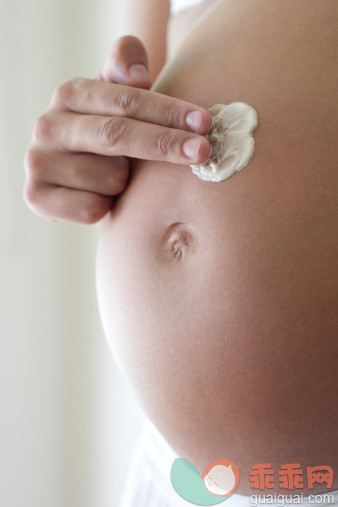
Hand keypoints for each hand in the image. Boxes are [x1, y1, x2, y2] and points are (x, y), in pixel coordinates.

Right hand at [23, 36, 211, 223]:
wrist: (72, 174)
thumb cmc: (106, 132)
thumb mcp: (117, 98)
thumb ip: (126, 69)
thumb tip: (138, 74)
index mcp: (71, 94)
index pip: (127, 100)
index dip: (168, 111)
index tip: (204, 123)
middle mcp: (49, 125)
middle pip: (117, 135)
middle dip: (165, 144)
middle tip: (203, 152)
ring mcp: (39, 161)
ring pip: (109, 178)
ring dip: (126, 183)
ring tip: (118, 177)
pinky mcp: (37, 195)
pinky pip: (91, 209)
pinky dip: (107, 207)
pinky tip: (102, 198)